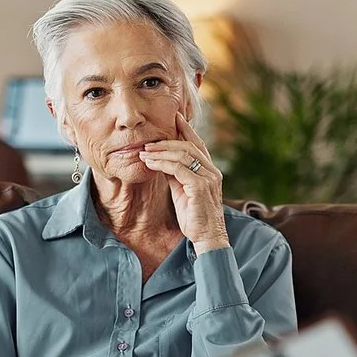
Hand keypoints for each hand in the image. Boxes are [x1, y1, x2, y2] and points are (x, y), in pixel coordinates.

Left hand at [140, 113, 228, 253]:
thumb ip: (176, 175)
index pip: (197, 144)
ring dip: (161, 151)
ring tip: (144, 151)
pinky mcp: (200, 187)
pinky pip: (179, 169)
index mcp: (210, 171)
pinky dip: (162, 163)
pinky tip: (150, 163)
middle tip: (148, 140)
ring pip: (184, 155)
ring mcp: (208, 178)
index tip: (173, 118)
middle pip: (190, 146)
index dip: (185, 129)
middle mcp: (212, 171)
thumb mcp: (182, 191)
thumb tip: (162, 161)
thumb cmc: (195, 217)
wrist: (207, 238)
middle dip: (168, 139)